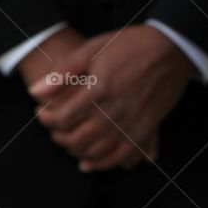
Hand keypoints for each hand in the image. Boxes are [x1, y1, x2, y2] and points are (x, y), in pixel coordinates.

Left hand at [30, 25, 193, 171]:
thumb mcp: (94, 48)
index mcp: (99, 90)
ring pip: (96, 152)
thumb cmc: (132, 45)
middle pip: (76, 139)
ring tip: (70, 141)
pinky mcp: (147, 130)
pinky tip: (91, 161)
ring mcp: (132, 124)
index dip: (46, 118)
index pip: (62, 118)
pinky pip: (121, 157)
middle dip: (58, 137)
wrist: (172, 48)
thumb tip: (35, 91)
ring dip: (77, 151)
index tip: (42, 112)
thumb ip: (63, 71)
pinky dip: (103, 163)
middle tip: (54, 128)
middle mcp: (114, 112)